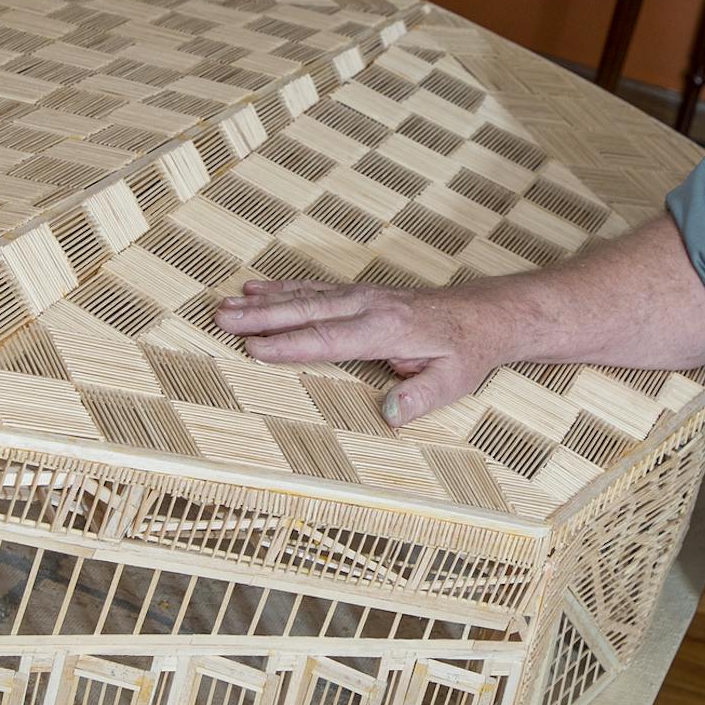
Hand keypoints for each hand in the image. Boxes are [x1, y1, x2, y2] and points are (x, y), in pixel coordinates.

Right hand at [213, 278, 510, 424]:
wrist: (482, 315)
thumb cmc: (465, 351)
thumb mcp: (452, 381)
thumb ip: (420, 397)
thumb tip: (389, 417)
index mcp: (385, 329)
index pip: (328, 339)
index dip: (290, 345)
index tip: (255, 348)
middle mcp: (367, 306)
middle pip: (306, 311)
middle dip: (261, 317)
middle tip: (221, 319)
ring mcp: (362, 296)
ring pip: (304, 296)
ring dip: (263, 301)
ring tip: (225, 304)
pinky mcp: (359, 294)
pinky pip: (314, 289)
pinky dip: (282, 288)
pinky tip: (258, 288)